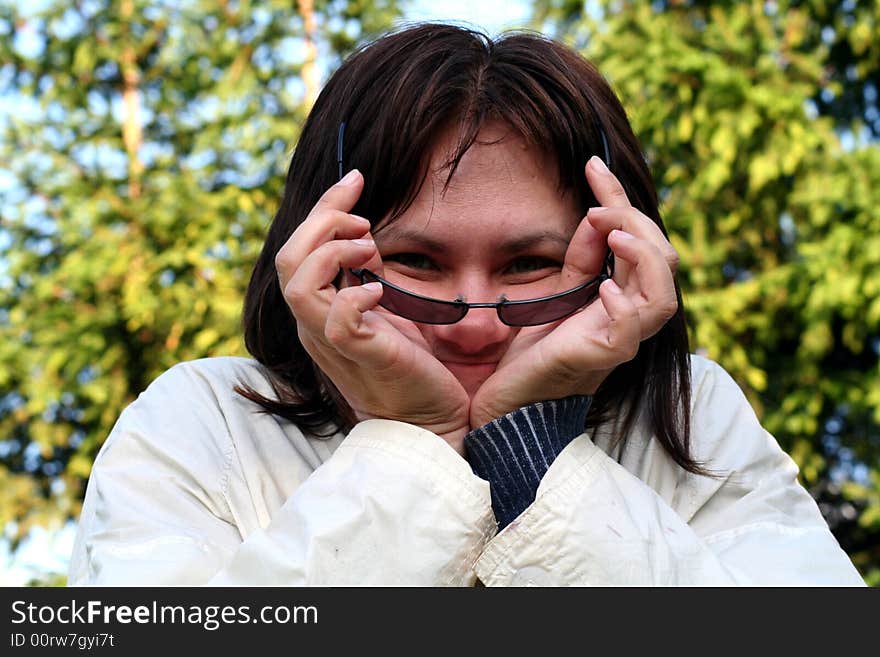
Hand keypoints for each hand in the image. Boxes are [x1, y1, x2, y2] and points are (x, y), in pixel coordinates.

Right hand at [275, 170, 470, 452]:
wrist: (430, 420)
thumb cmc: (410, 365)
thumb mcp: (381, 309)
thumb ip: (363, 276)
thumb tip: (362, 237)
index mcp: (318, 310)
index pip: (298, 249)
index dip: (324, 208)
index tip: (356, 180)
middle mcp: (315, 325)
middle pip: (289, 258)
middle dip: (324, 220)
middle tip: (365, 218)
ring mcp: (332, 344)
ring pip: (299, 285)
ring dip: (335, 253)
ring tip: (370, 250)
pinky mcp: (360, 358)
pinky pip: (337, 322)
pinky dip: (355, 296)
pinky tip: (380, 290)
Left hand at [468, 156, 678, 427]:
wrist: (507, 405)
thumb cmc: (531, 355)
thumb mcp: (554, 295)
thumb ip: (578, 260)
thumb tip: (595, 216)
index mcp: (619, 297)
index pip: (637, 241)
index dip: (619, 198)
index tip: (592, 164)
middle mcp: (628, 317)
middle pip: (662, 261)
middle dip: (635, 221)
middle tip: (598, 201)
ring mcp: (620, 340)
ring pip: (662, 296)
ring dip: (643, 258)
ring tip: (614, 234)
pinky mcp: (603, 359)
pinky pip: (632, 331)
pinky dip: (625, 304)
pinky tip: (603, 286)